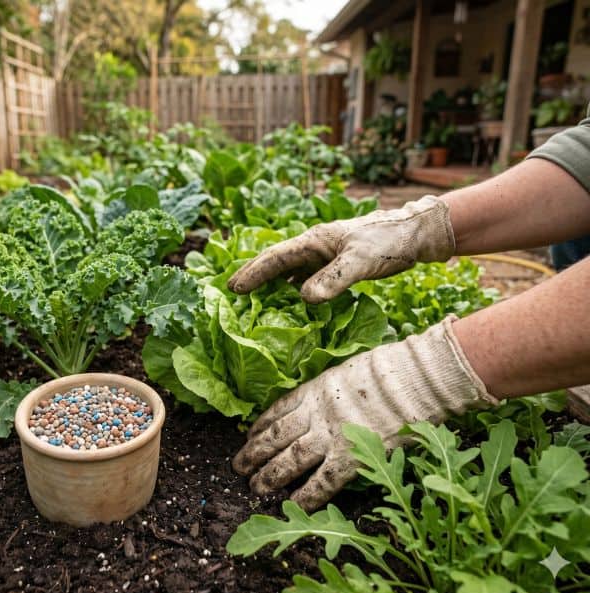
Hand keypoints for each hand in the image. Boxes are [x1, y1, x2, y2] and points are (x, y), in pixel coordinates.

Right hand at [228, 195, 454, 302]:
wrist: (414, 235)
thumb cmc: (387, 242)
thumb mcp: (360, 261)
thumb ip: (333, 279)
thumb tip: (303, 299)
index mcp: (313, 241)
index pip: (275, 258)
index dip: (253, 273)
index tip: (234, 288)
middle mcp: (314, 247)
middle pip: (276, 262)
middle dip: (254, 276)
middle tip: (232, 292)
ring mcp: (324, 256)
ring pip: (289, 271)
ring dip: (271, 284)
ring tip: (252, 300)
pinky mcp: (336, 266)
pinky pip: (307, 279)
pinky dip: (293, 290)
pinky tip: (290, 303)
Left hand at [232, 318, 496, 510]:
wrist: (415, 377)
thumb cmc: (390, 368)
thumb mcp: (347, 370)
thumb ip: (331, 389)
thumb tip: (322, 401)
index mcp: (315, 390)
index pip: (279, 410)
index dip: (261, 425)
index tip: (248, 435)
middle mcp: (316, 413)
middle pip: (276, 436)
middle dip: (254, 452)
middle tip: (237, 466)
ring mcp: (332, 435)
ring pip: (291, 458)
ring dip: (270, 474)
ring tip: (253, 486)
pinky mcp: (353, 456)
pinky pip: (323, 480)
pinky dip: (308, 493)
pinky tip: (294, 502)